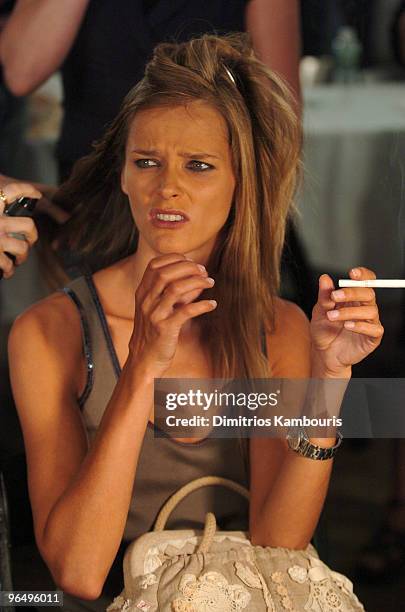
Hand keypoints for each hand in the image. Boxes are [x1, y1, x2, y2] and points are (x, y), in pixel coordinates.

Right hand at [0, 182, 40, 278]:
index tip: (37, 195)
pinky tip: (6, 271)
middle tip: (30, 239)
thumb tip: (3, 209)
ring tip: (18, 259)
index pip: (12, 191)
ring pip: (22, 248)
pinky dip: (9, 270)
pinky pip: (8, 264)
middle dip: (33, 236)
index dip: (27, 190)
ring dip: (22, 256)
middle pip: (28, 225)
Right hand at [128, 253, 216, 376]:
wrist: (144, 359)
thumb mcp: (160, 308)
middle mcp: (146, 301)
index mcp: (142, 293)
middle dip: (188, 268)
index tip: (191, 262)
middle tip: (204, 271)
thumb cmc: (155, 332)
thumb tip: (199, 280)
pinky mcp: (165, 328)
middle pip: (165, 273)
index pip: (154, 265)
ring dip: (197, 282)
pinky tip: (212, 304)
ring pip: (175, 289)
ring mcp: (154, 314)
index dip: (174, 259)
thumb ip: (177, 294)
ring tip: (210, 283)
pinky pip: (185, 312)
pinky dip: (202, 305)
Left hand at [310, 267, 383, 376]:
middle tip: (335, 295)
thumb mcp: (319, 311)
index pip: (366, 282)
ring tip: (332, 316)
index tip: (352, 273)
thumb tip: (325, 278)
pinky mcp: (372, 337)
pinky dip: (361, 325)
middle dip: (352, 292)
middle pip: (369, 293)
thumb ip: (324, 296)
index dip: (363, 275)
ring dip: (350, 311)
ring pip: (370, 310)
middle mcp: (364, 308)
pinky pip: (374, 329)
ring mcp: (370, 322)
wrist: (323, 354)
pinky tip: (347, 326)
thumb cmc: (324, 331)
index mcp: (354, 298)